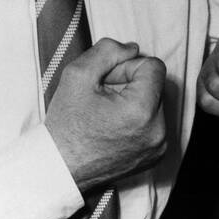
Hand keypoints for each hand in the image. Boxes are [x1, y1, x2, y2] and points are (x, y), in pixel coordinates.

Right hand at [44, 38, 168, 192]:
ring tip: (107, 114)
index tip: (107, 81)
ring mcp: (159, 146)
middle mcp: (157, 131)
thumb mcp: (77, 75)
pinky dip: (138, 119)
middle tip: (103, 97)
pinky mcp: (155, 155)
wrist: (59, 169)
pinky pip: (155, 124)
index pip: (154, 66)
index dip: (127, 66)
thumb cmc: (65, 125)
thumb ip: (107, 51)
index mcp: (141, 110)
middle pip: (156, 85)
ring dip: (135, 101)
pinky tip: (114, 127)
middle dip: (131, 84)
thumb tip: (133, 48)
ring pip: (156, 103)